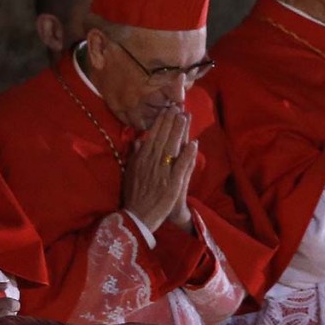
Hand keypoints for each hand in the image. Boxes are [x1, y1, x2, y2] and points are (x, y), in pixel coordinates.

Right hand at [122, 107, 195, 231]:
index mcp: (141, 160)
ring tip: (185, 117)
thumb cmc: (133, 196)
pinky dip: (188, 155)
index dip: (161, 122)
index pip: (152, 136)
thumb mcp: (129, 173)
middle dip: (170, 121)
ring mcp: (162, 173)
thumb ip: (134, 156)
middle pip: (162, 138)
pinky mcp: (172, 185)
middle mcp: (151, 164)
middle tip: (178, 106)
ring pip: (171, 148)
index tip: (167, 109)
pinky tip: (194, 143)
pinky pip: (181, 167)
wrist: (137, 218)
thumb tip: (138, 140)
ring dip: (179, 132)